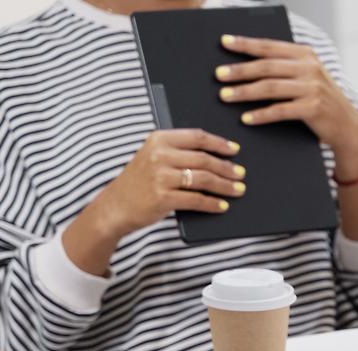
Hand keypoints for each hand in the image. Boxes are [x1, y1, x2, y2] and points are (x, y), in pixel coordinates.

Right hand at [89, 130, 243, 239]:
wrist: (116, 206)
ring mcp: (160, 176)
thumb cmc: (139, 182)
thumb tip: (213, 157)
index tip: (235, 150)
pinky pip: (196, 199)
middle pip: (204, 159)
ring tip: (238, 190)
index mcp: (158, 139)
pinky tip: (222, 206)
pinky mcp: (163, 197)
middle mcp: (159, 155)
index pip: (196, 137)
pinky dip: (212, 203)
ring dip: (225, 186)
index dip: (219, 143)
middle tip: (241, 174)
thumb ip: (176, 152)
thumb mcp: (152, 157)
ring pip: (203, 179)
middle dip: (226, 168)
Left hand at [216, 34, 357, 179]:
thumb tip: (248, 66)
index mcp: (306, 55)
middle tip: (218, 75)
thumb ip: (286, 68)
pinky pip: (280, 110)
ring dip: (244, 92)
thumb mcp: (308, 78)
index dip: (246, 44)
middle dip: (239, 70)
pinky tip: (246, 118)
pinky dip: (261, 115)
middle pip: (266, 66)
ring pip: (270, 87)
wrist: (348, 126)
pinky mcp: (313, 109)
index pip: (270, 47)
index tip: (224, 43)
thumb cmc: (321, 101)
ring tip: (225, 96)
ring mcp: (313, 88)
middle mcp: (310, 68)